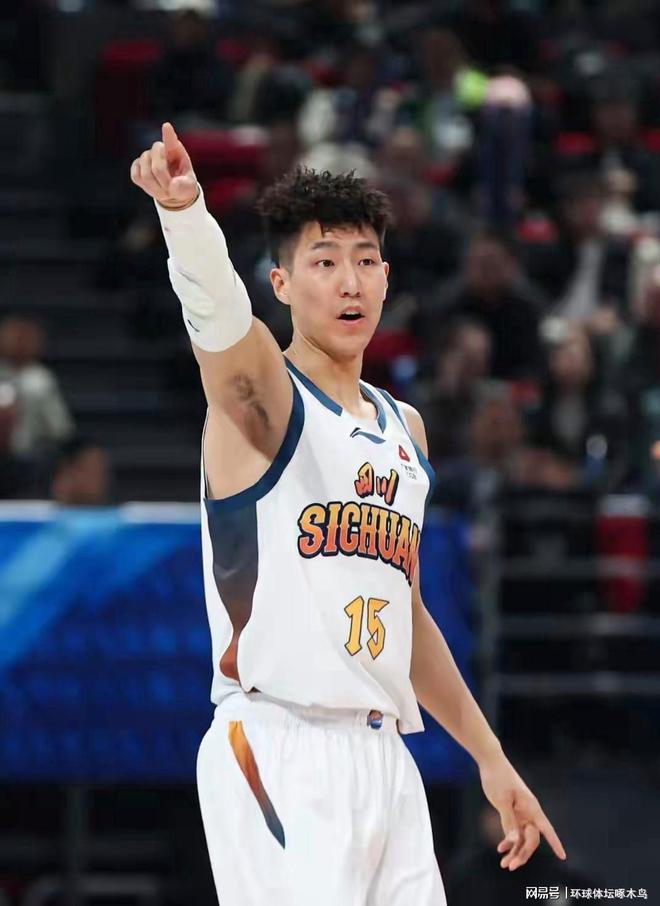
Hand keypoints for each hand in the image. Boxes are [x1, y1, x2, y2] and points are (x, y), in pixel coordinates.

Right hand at [130, 122, 198, 209]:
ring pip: (145, 173)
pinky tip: (154, 187)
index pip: (171, 141)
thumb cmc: (183, 186)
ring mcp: (147, 156)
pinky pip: (136, 176)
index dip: (168, 134)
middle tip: (170, 192)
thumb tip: (173, 185)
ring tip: (164, 192)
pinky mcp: (137, 166)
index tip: (167, 126)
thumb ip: (184, 186)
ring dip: (155, 187)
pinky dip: (145, 186)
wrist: (172, 191)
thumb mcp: (189, 188)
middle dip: (163, 180)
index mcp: (176, 151)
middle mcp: (160, 150)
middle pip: (157, 165)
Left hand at [479, 751, 566, 870]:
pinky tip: (501, 849)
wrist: (490, 762)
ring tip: (504, 865)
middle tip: (510, 866)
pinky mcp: (511, 812)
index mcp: (531, 808)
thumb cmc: (498, 778)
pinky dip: (508, 841)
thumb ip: (509, 821)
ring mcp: (520, 813)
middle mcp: (528, 813)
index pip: (546, 829)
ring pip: (521, 838)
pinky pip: (513, 831)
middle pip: (531, 839)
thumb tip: (515, 841)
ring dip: (514, 851)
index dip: (555, 843)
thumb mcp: (502, 800)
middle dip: (523, 854)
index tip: (563, 856)